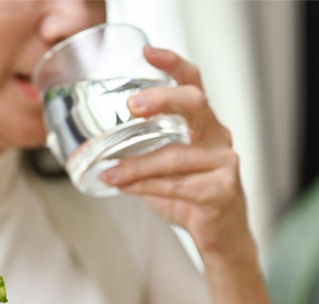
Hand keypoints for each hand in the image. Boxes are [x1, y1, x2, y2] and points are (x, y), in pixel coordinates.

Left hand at [99, 45, 253, 267]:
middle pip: (194, 105)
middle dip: (162, 101)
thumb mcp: (161, 172)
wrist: (220, 236)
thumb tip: (95, 153)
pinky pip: (178, 185)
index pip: (192, 84)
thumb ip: (137, 157)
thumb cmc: (191, 198)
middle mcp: (217, 137)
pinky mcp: (222, 190)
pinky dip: (148, 186)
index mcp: (203, 124)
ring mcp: (224, 162)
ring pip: (175, 156)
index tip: (148, 53)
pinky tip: (127, 188)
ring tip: (110, 172)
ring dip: (136, 165)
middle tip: (131, 107)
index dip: (173, 65)